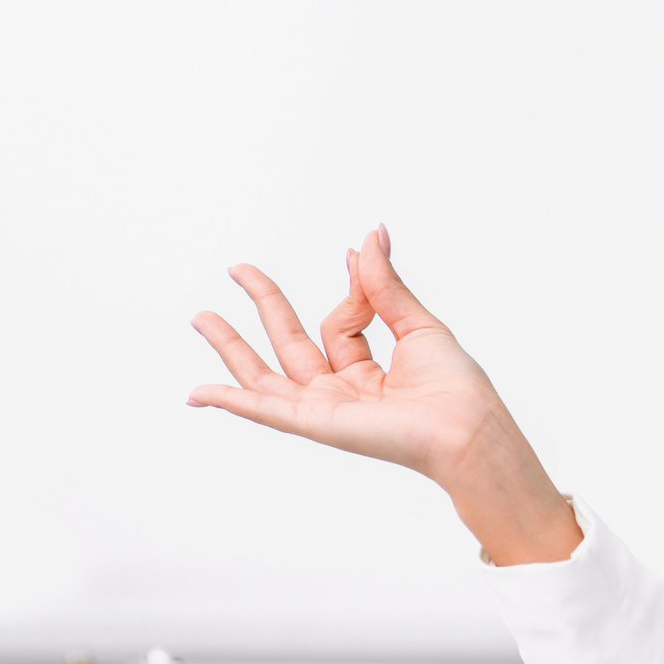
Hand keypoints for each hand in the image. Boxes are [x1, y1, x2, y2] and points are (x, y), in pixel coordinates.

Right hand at [186, 224, 522, 484]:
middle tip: (237, 268)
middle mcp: (342, 391)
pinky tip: (198, 394)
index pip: (342, 322)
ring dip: (231, 346)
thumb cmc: (456, 387)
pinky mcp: (315, 423)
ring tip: (201, 317)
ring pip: (265, 375)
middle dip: (263, 304)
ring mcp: (324, 408)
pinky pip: (264, 410)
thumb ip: (383, 284)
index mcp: (369, 371)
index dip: (352, 286)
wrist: (465, 427)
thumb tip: (370, 236)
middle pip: (289, 342)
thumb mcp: (416, 324)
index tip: (356, 255)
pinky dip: (230, 401)